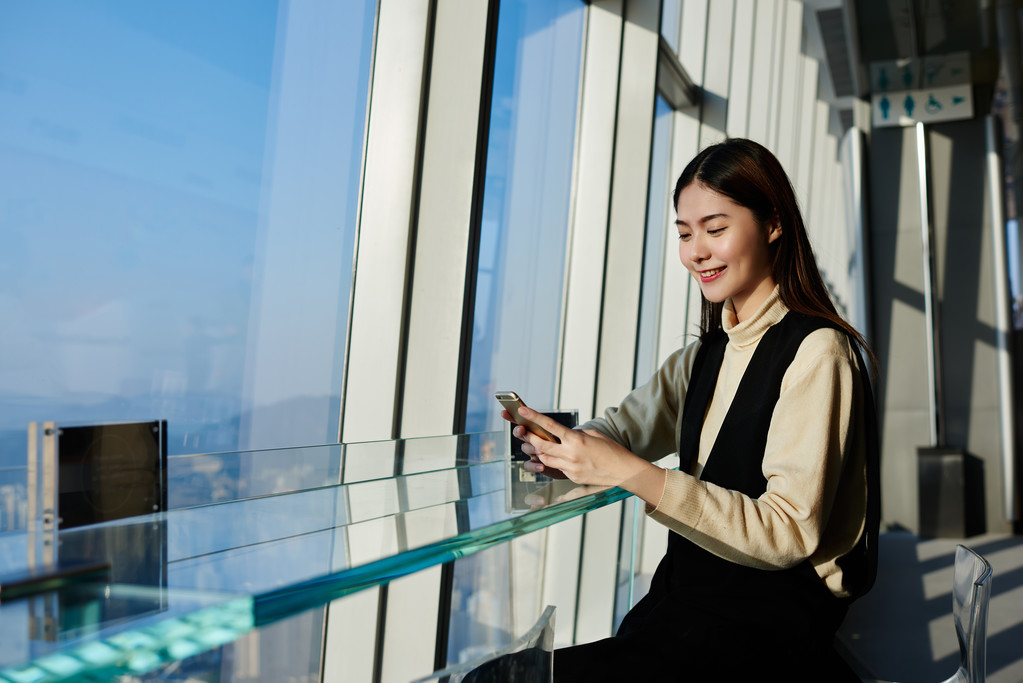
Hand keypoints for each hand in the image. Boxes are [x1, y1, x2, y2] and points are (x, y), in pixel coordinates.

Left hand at [508, 407, 665, 504]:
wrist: (625, 471)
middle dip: (529, 438)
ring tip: (534, 445)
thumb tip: (564, 435)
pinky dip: (553, 463)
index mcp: (576, 440)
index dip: (534, 417)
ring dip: (538, 452)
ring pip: (545, 460)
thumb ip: (576, 435)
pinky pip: (557, 469)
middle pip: (541, 446)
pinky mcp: (573, 478)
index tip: (523, 410)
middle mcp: (571, 455)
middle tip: (522, 431)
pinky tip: (554, 458)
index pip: (550, 426)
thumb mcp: (594, 436)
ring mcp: (571, 468)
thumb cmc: (613, 451)